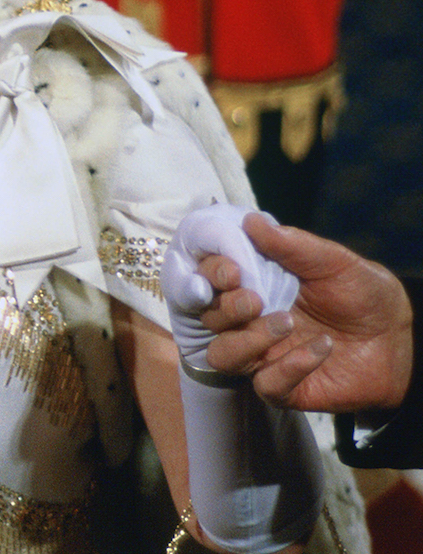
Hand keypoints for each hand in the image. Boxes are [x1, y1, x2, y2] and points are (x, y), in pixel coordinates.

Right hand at [199, 213, 413, 413]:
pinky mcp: (286, 387)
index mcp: (254, 283)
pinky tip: (321, 348)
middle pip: (209, 318)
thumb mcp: (331, 260)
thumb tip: (251, 221)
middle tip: (255, 299)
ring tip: (286, 323)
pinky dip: (289, 367)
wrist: (397, 336)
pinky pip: (266, 384)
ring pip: (223, 356)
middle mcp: (251, 319)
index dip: (210, 274)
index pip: (209, 278)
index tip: (232, 271)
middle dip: (226, 308)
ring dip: (247, 340)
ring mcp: (265, 354)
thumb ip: (292, 244)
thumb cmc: (361, 291)